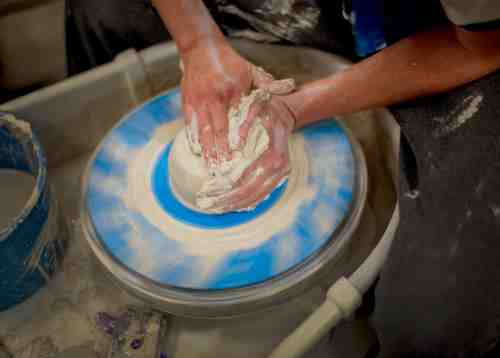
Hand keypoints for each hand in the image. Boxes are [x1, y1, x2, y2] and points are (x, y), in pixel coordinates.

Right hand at [181, 38, 292, 163]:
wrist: (201, 48)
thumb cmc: (229, 62)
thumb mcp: (250, 70)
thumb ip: (267, 83)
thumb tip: (289, 88)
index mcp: (233, 91)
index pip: (238, 121)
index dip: (239, 140)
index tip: (241, 156)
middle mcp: (215, 98)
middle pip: (219, 130)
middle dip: (221, 152)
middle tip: (224, 171)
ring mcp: (199, 101)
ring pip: (203, 131)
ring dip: (207, 151)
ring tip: (211, 167)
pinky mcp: (187, 103)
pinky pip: (190, 125)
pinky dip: (193, 139)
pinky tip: (196, 153)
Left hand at [201, 93, 296, 212]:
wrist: (286, 114)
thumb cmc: (266, 110)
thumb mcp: (255, 108)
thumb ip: (245, 124)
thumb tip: (235, 144)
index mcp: (273, 152)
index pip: (246, 175)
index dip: (225, 184)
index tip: (206, 188)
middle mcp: (279, 167)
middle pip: (250, 190)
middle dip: (226, 199)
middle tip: (204, 203)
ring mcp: (280, 174)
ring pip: (256, 197)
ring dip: (233, 204)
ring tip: (213, 207)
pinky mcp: (278, 178)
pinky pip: (261, 195)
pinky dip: (245, 203)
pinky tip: (229, 205)